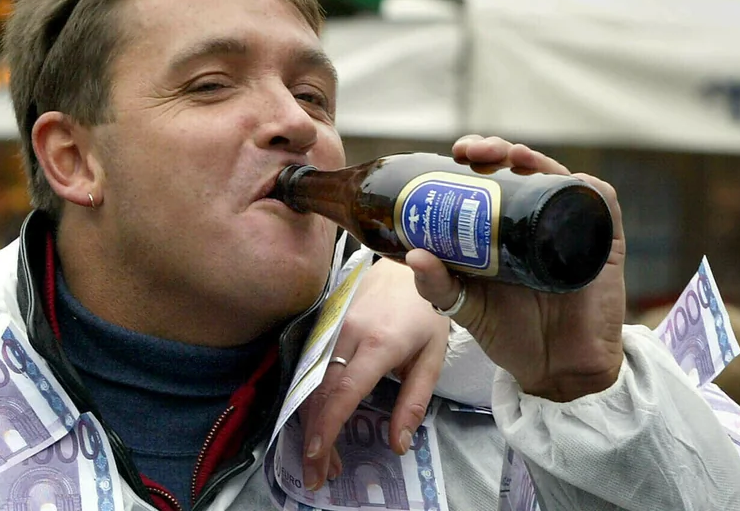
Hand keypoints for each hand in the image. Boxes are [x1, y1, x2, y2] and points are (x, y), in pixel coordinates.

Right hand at [299, 258, 449, 489]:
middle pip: (320, 392)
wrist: (402, 265)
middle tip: (318, 473)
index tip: (318, 456)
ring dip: (308, 421)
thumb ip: (414, 401)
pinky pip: (307, 366)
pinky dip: (307, 398)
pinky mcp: (321, 324)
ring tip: (318, 455)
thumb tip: (399, 445)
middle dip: (314, 437)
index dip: (328, 426)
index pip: (345, 391)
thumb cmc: (424, 313)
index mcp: (379, 344)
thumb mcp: (432, 357)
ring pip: (309, 381)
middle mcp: (347, 334)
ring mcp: (330, 326)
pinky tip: (313, 421)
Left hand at [408, 135, 625, 401]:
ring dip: (535, 159)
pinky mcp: (604, 245)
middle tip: (472, 152)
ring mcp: (572, 229)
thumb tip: (413, 255)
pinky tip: (566, 180)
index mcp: (502, 228)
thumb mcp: (465, 307)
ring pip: (558, 178)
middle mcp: (536, 221)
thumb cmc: (510, 334)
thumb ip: (438, 284)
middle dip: (496, 150)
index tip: (453, 155)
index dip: (474, 160)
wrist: (555, 370)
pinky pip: (602, 205)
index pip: (490, 180)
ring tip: (509, 155)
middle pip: (521, 170)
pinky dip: (586, 188)